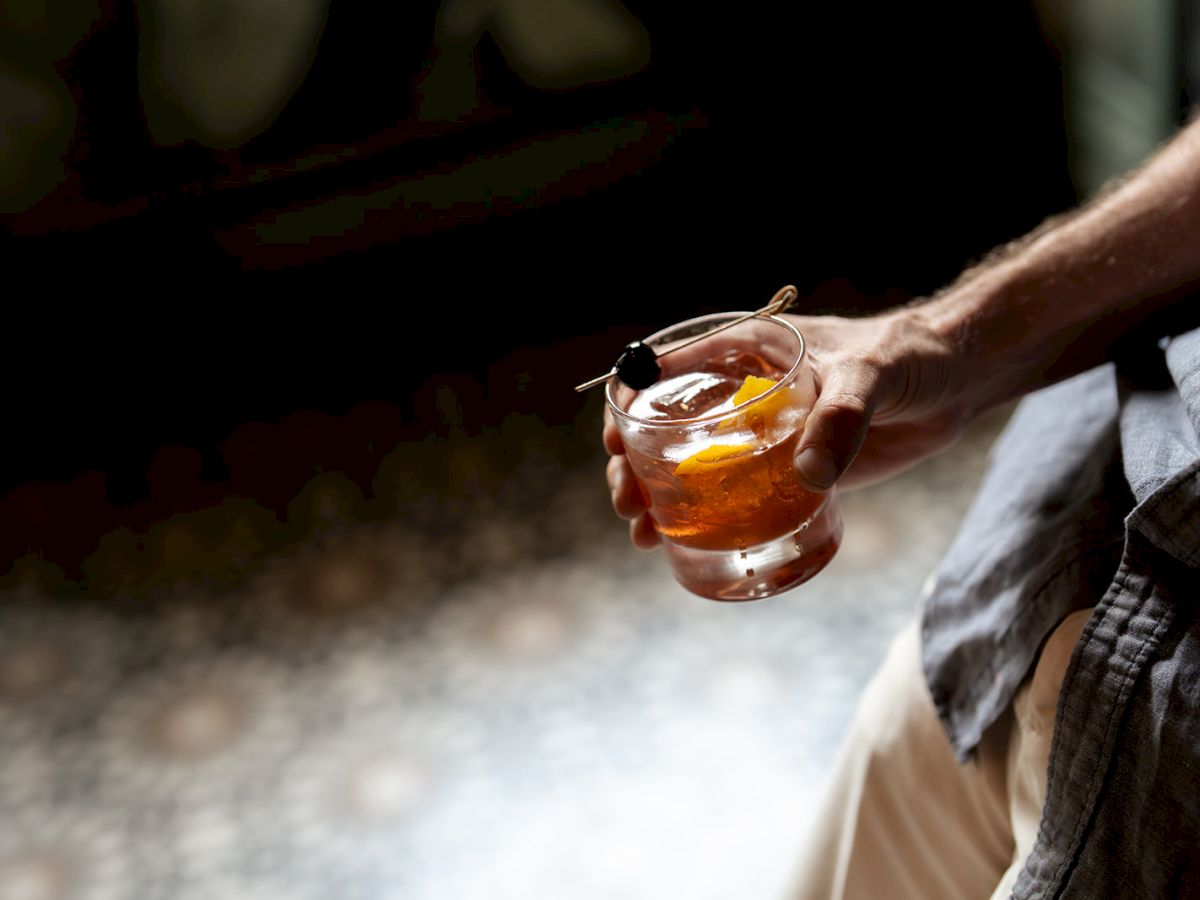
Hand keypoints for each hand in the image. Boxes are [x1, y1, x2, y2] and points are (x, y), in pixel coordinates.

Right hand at [603, 306, 966, 548]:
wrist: (954, 382)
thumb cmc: (908, 357)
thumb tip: (808, 475)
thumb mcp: (870, 377)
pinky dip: (704, 520)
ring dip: (658, 499)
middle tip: (629, 504)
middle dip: (634, 466)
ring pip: (692, 468)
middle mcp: (742, 393)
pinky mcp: (788, 469)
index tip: (616, 441)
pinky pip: (735, 495)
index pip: (667, 371)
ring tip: (644, 535)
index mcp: (746, 351)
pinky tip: (682, 547)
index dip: (631, 403)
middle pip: (666, 429)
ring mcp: (761, 434)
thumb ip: (841, 418)